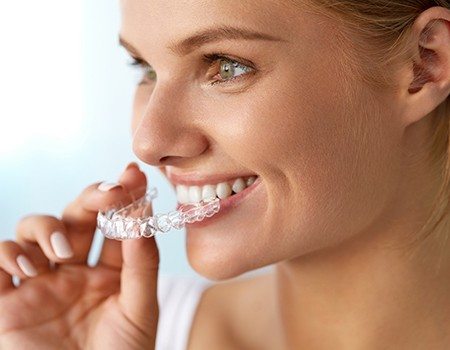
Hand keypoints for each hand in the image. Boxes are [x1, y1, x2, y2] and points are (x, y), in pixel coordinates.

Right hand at [0, 163, 159, 349]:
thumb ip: (141, 265)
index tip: (133, 175)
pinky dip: (7, 253)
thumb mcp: (139, 310)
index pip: (115, 224)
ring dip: (47, 228)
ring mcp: (39, 283)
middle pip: (76, 216)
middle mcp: (73, 271)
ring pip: (33, 229)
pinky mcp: (7, 301)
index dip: (124, 198)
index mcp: (108, 272)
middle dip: (90, 198)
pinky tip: (29, 267)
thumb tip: (142, 217)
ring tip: (64, 253)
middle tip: (107, 196)